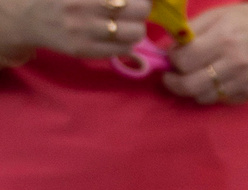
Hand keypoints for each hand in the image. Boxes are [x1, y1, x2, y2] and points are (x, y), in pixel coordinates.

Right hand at [0, 0, 142, 64]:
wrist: (29, 17)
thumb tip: (142, 0)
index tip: (135, 1)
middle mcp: (84, 8)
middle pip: (139, 10)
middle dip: (141, 10)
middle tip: (133, 11)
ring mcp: (85, 31)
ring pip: (135, 33)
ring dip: (137, 28)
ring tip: (125, 25)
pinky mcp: (85, 50)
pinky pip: (123, 49)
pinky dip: (126, 43)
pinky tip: (116, 37)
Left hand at [162, 1, 247, 102]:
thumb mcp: (218, 16)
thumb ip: (192, 31)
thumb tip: (169, 49)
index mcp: (223, 38)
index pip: (183, 59)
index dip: (172, 59)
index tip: (173, 56)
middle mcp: (235, 63)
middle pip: (190, 84)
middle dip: (174, 82)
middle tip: (171, 76)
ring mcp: (245, 80)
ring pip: (204, 97)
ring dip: (192, 89)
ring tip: (192, 77)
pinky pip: (221, 99)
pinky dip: (212, 93)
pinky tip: (214, 80)